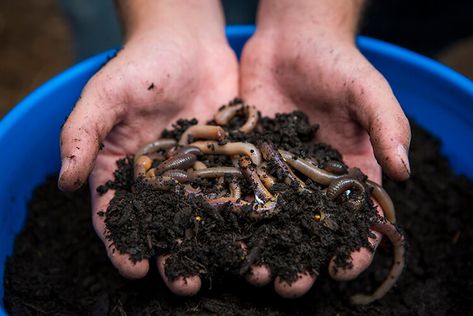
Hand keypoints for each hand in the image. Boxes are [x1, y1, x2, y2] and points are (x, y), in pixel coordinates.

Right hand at [58, 0, 237, 295]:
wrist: (188, 42)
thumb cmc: (140, 65)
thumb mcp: (105, 95)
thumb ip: (81, 134)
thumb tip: (63, 182)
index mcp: (124, 170)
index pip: (117, 215)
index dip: (122, 244)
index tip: (133, 269)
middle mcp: (160, 180)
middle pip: (164, 226)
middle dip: (174, 257)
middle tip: (186, 285)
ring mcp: (196, 173)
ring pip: (203, 216)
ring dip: (213, 245)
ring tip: (227, 269)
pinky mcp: (227, 162)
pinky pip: (235, 190)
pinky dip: (245, 213)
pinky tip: (256, 233)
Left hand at [240, 1, 409, 297]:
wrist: (291, 41)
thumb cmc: (337, 63)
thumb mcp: (368, 90)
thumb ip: (388, 126)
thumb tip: (404, 171)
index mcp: (351, 171)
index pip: (358, 220)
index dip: (356, 248)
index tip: (344, 270)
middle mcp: (314, 179)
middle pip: (311, 229)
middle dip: (302, 260)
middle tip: (287, 285)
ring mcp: (280, 172)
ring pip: (273, 219)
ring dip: (263, 247)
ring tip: (252, 271)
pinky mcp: (250, 159)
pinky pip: (242, 190)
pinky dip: (233, 214)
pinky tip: (223, 234)